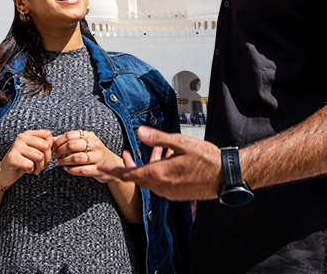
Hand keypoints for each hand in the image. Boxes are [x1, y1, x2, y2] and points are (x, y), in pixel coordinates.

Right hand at [0, 129, 52, 188]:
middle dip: (47, 159)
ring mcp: (16, 146)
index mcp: (28, 133)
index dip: (51, 148)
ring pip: (39, 156)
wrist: (5, 172)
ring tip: (35, 169)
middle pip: (45, 146)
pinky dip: (30, 170)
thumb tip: (59, 139)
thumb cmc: (23, 161)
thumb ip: (46, 144)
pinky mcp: (12, 157)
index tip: (45, 156)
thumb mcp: (35, 151)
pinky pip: (30, 165)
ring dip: (40, 167)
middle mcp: (22, 137)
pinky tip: (26, 170)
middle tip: (41, 165)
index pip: (48, 135)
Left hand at [52, 129, 121, 182]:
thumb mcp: (84, 142)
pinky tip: (66, 168)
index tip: (54, 147)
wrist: (111, 164)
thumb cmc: (93, 152)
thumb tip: (52, 139)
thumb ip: (68, 140)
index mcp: (90, 135)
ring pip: (75, 158)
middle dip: (60, 151)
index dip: (59, 141)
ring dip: (64, 161)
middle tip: (56, 156)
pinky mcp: (98, 170)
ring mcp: (97, 157)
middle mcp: (95, 145)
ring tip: (59, 162)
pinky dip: (71, 170)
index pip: (70, 135)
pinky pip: (81, 170)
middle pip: (71, 145)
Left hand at [99, 126, 222, 199]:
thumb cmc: (206, 158)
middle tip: (125, 156)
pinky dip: (159, 173)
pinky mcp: (178, 195)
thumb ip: (158, 138)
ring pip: (151, 181)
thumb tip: (139, 132)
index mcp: (159, 175)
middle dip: (130, 167)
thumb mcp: (181, 143)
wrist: (226, 177)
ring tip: (156, 151)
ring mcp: (170, 193)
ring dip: (148, 168)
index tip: (100, 168)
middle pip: (138, 178)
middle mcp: (162, 188)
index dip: (113, 170)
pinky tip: (168, 160)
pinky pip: (162, 184)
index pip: (129, 175)